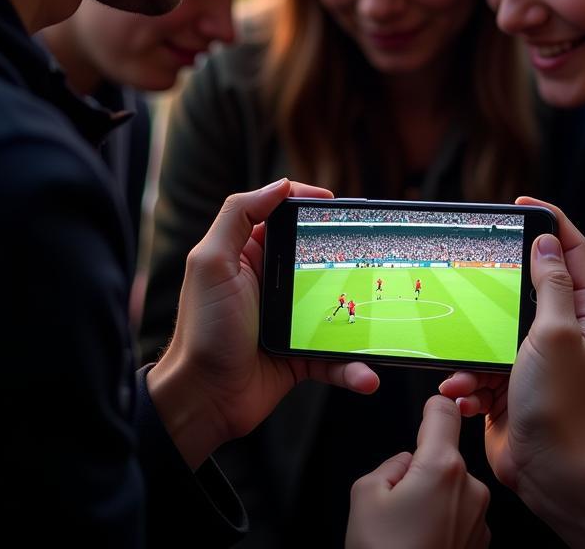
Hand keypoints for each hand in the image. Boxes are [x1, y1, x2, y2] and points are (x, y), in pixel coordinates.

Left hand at [147, 178, 379, 467]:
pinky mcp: (300, 357)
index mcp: (250, 256)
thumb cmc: (203, 330)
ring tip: (382, 321)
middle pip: (321, 261)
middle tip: (378, 256)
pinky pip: (335, 358)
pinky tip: (367, 375)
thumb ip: (238, 216)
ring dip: (361, 320)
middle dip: (352, 259)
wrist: (202, 400)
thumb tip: (281, 184)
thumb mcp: (211, 263)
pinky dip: (353, 367)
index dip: (312, 206)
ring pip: (337, 310)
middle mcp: (273, 284)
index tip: (339, 205)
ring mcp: (290, 321)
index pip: (285, 218)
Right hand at [347, 395, 489, 548]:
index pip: (444, 411)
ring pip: (450, 487)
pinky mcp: (480, 542)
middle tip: (397, 504)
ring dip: (432, 499)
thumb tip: (405, 464)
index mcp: (442, 467)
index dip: (433, 404)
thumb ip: (389, 464)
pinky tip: (422, 544)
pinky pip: (458, 514)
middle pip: (442, 456)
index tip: (429, 406)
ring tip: (408, 532)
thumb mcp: (365, 494)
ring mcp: (479, 517)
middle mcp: (470, 487)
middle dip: (421, 470)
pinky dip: (442, 522)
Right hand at [439, 197, 584, 496]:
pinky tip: (466, 394)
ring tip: (471, 371)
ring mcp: (532, 355)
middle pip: (527, 283)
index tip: (521, 204)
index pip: (572, 250)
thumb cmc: (558, 403)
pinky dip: (466, 378)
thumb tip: (546, 241)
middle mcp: (561, 329)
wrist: (546, 469)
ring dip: (473, 349)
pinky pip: (477, 364)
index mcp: (584, 312)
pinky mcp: (507, 381)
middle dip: (495, 285)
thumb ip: (553, 284)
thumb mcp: (555, 333)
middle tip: (473, 275)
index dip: (550, 221)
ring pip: (492, 327)